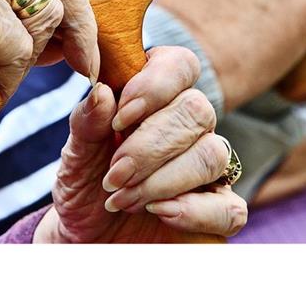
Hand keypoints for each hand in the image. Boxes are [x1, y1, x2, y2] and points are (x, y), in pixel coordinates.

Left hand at [35, 46, 247, 241]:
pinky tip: (160, 212)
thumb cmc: (85, 187)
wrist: (86, 240)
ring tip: (124, 199)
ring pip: (213, 154)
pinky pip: (231, 208)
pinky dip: (194, 211)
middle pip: (197, 110)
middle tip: (115, 175)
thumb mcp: (74, 155)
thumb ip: (87, 123)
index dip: (156, 85)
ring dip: (164, 180)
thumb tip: (102, 92)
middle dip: (151, 145)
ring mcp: (209, 168)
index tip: (121, 118)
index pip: (180, 65)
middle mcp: (189, 127)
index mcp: (157, 98)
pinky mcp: (219, 211)